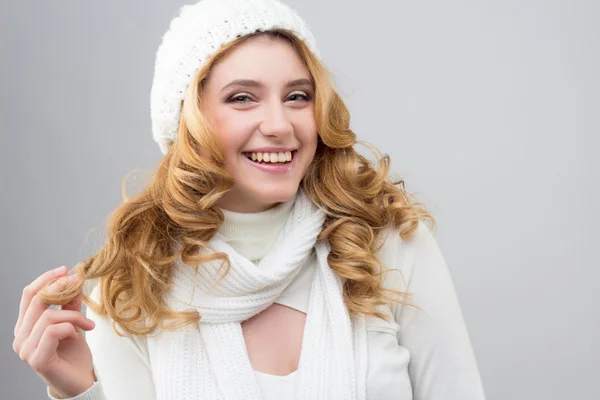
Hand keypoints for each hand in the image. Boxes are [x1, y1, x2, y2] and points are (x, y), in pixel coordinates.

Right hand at [13, 266, 96, 398]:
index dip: (45, 279)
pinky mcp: (37, 359)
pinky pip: (53, 331)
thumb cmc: (74, 354)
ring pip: (48, 316)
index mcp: (26, 326)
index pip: (28, 295)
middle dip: (59, 288)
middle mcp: (20, 337)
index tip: (65, 270)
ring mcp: (26, 349)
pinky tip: (79, 335)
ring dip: (73, 316)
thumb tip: (73, 278)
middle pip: (36, 301)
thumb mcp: (74, 323)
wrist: (81, 381)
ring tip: (88, 324)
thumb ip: (70, 303)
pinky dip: (70, 328)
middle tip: (78, 283)